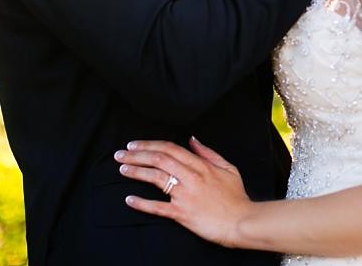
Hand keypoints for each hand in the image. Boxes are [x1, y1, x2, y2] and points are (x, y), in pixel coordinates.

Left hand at [115, 137, 250, 247]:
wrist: (242, 222)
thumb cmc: (236, 197)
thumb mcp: (228, 168)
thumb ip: (208, 153)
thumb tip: (192, 140)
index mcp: (201, 165)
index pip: (170, 149)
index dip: (149, 145)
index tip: (134, 145)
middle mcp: (191, 177)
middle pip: (159, 160)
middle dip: (136, 155)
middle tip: (120, 154)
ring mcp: (185, 195)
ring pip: (156, 178)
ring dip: (136, 172)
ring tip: (122, 170)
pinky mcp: (182, 214)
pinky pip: (158, 207)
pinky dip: (141, 203)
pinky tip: (129, 199)